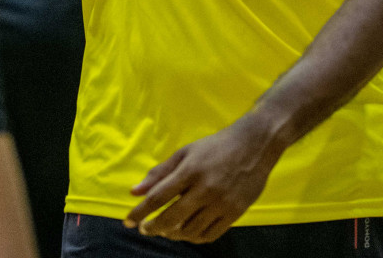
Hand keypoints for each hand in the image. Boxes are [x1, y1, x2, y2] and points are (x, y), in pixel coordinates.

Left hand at [122, 120, 279, 243]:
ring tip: (165, 230)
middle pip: (172, 218)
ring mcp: (222, 203)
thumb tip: (134, 191)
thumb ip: (160, 172)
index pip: (158, 197)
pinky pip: (210, 235)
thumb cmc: (214, 147)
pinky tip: (186, 233)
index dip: (139, 212)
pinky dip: (194, 238)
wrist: (254, 145)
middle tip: (145, 229)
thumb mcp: (185, 153)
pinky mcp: (236, 213)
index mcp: (190, 170)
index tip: (128, 222)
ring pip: (190, 230)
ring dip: (172, 234)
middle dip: (153, 227)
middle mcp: (205, 189)